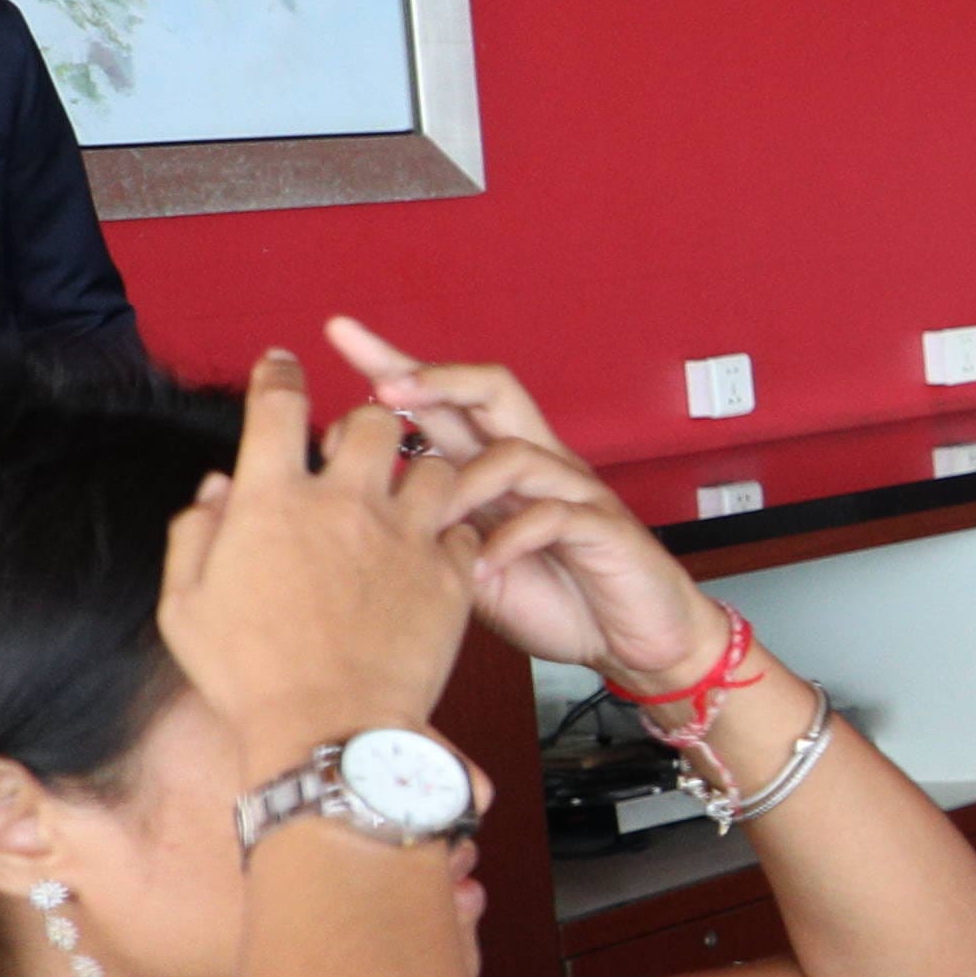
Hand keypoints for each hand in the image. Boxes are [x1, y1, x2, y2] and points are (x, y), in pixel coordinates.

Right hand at [152, 347, 476, 784]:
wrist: (327, 728)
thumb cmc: (245, 673)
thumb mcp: (186, 605)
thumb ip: (195, 534)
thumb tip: (217, 489)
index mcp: (271, 500)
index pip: (275, 406)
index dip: (278, 374)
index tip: (282, 363)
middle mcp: (344, 503)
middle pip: (374, 420)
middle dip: (367, 422)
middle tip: (358, 448)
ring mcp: (406, 535)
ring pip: (436, 466)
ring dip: (421, 474)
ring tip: (406, 500)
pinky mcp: (452, 573)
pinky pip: (467, 528)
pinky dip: (454, 532)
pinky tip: (437, 552)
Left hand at [317, 318, 712, 692]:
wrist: (634, 640)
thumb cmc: (554, 598)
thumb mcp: (468, 564)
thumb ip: (426, 530)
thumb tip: (346, 506)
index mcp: (500, 467)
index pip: (448, 398)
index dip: (398, 365)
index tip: (341, 336)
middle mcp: (539, 464)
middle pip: (493, 390)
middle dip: (434, 379)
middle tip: (384, 384)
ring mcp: (575, 492)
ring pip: (516, 453)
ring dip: (462, 483)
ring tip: (425, 519)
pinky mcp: (605, 529)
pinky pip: (555, 515)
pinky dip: (512, 538)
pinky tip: (481, 565)